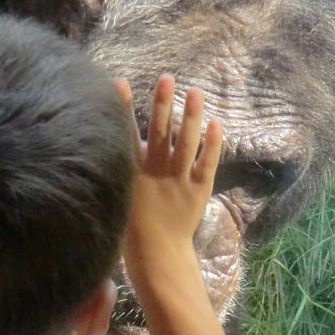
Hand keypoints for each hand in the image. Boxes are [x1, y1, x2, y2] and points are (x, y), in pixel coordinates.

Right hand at [115, 75, 222, 289]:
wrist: (157, 256)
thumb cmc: (132, 229)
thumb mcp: (118, 198)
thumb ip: (122, 172)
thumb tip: (125, 147)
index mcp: (131, 173)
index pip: (125, 135)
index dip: (122, 109)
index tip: (120, 83)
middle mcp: (154, 172)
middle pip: (159, 131)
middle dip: (162, 103)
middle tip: (166, 78)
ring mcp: (178, 180)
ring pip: (185, 142)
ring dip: (191, 115)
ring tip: (196, 91)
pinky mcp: (198, 190)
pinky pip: (207, 163)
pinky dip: (212, 144)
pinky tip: (216, 123)